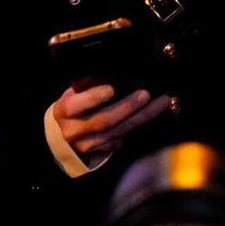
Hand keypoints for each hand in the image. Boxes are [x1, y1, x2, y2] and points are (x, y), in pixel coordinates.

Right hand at [52, 83, 171, 160]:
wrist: (64, 134)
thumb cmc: (73, 107)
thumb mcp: (72, 95)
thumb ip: (87, 88)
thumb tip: (112, 75)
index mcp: (64, 112)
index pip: (75, 106)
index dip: (93, 98)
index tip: (110, 89)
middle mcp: (75, 131)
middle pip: (103, 121)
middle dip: (126, 107)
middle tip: (145, 94)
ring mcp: (89, 144)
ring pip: (119, 131)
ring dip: (142, 116)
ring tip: (160, 102)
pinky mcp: (103, 150)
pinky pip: (124, 136)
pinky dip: (140, 123)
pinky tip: (153, 113)